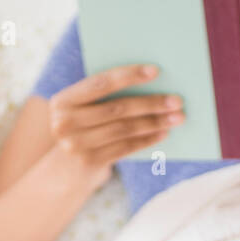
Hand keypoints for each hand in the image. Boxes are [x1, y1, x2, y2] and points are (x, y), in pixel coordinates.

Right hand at [49, 65, 184, 180]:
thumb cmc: (82, 127)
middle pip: (117, 108)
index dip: (128, 76)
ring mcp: (76, 145)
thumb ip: (102, 95)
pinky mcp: (90, 162)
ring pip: (124, 129)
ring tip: (176, 118)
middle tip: (177, 100)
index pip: (100, 83)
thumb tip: (149, 80)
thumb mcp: (82, 109)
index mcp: (62, 101)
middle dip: (150, 103)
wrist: (64, 169)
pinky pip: (125, 147)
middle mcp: (65, 123)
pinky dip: (147, 139)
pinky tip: (163, 133)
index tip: (155, 71)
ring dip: (154, 122)